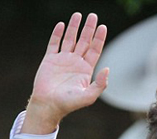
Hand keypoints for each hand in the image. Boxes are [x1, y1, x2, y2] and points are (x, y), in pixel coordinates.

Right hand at [22, 12, 108, 133]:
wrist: (48, 105)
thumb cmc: (69, 103)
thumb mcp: (89, 96)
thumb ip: (100, 84)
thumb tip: (108, 69)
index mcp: (85, 70)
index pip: (94, 50)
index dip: (99, 39)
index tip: (102, 27)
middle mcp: (75, 63)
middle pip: (84, 42)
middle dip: (89, 29)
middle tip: (93, 16)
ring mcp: (62, 60)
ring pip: (70, 39)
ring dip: (74, 27)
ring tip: (78, 15)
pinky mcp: (49, 60)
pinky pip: (54, 43)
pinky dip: (57, 34)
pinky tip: (61, 24)